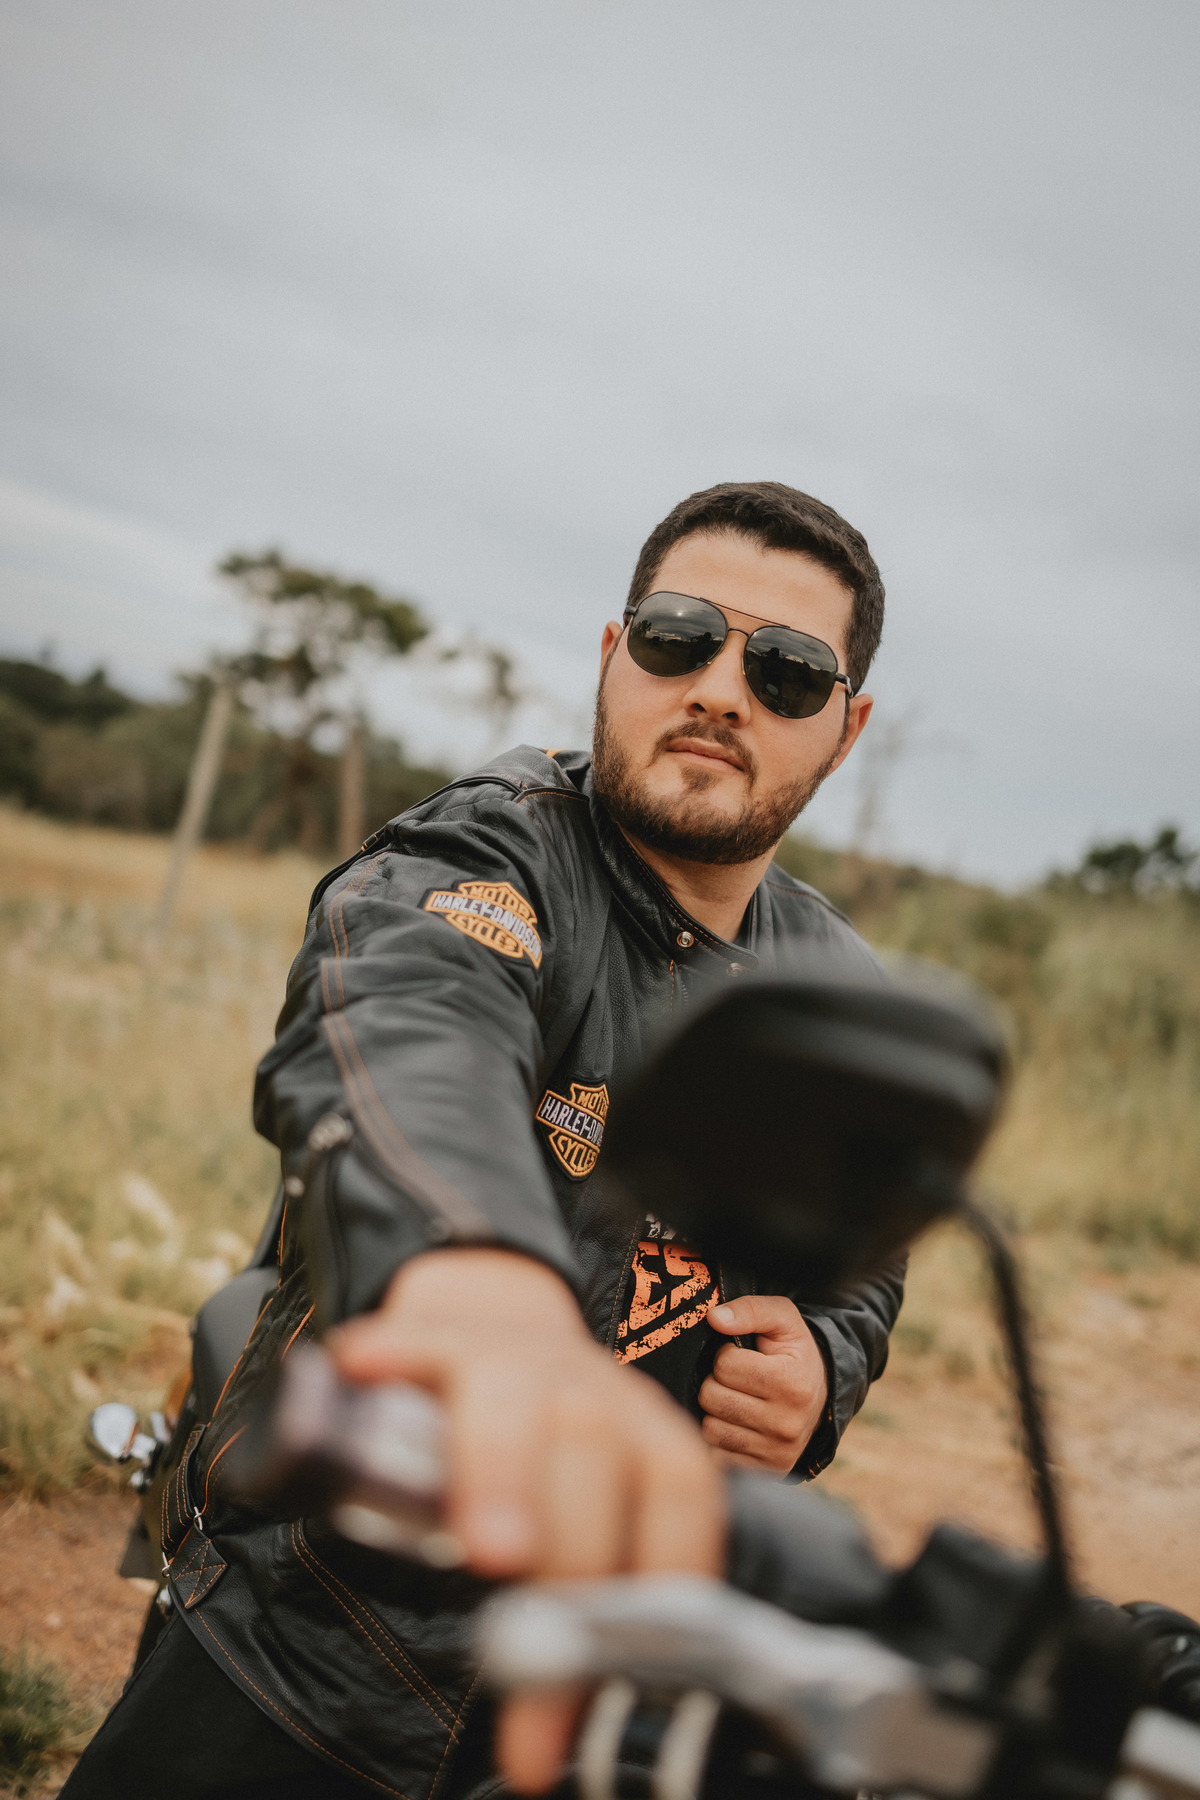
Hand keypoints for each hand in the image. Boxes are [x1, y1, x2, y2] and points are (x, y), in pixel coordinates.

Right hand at [331, 1248, 723, 1793]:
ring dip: (501, 1471)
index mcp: (650, 1444)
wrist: (507, 1332)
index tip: (585, 1716)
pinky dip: (392, 1355)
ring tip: (485, 1545)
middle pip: (597, 1451)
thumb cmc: (554, 1456)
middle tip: (528, 1654)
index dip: (644, 1607)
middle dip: (571, 1555)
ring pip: (517, 1395)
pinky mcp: (442, 1334)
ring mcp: (519, 1357)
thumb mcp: (596, 1515)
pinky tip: (360, 1374)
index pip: (675, 1510)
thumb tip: (576, 1738)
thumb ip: (594, 1605)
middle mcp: (595, 1393)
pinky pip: (420, 1336)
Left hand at [700, 1295, 828, 1474]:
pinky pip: (717, 1455)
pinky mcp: (766, 1471)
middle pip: (713, 1398)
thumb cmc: (793, 1353)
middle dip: (716, 1383)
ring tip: (736, 1400)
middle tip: (735, 1380)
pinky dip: (719, 1439)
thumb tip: (714, 1318)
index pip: (725, 1366)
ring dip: (715, 1411)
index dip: (726, 1355)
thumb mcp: (783, 1320)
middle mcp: (787, 1424)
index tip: (741, 1356)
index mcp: (792, 1384)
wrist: (821, 1395)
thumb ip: (751, 1310)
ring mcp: (776, 1453)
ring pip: (710, 1429)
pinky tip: (735, 1424)